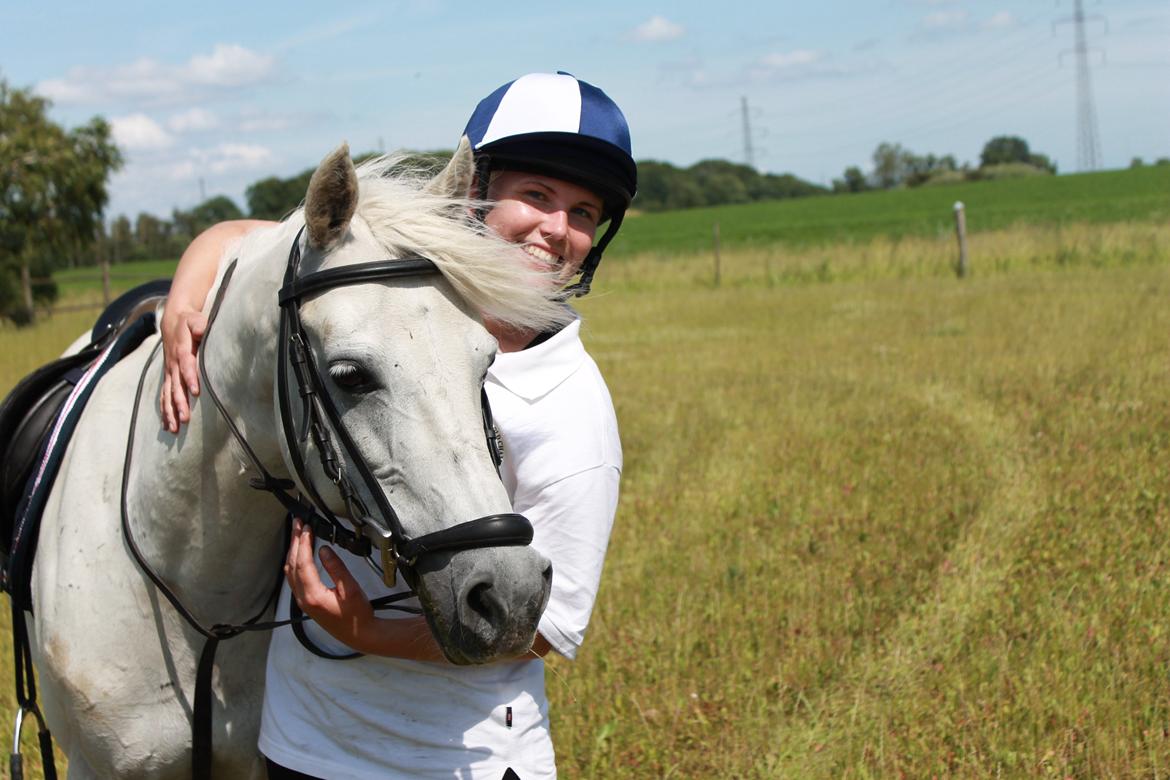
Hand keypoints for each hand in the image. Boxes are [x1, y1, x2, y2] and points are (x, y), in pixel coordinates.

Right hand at [159, 305, 207, 432]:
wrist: (173, 322)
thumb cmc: (189, 322)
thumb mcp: (195, 320)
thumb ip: (199, 325)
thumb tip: (201, 329)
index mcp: (182, 351)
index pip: (186, 366)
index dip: (190, 378)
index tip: (195, 392)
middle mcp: (173, 365)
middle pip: (176, 386)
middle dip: (180, 403)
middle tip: (185, 419)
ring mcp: (169, 372)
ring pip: (168, 395)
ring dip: (170, 412)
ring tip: (174, 429)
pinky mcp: (168, 377)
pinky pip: (164, 396)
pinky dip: (164, 410)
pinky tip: (167, 426)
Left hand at [285, 519, 375, 650]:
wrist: (359, 635)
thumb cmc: (357, 615)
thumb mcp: (350, 589)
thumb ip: (336, 568)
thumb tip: (323, 550)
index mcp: (312, 595)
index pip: (303, 563)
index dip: (304, 543)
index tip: (307, 527)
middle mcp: (302, 598)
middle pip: (292, 564)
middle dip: (294, 542)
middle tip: (297, 523)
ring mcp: (302, 600)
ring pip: (290, 571)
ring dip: (293, 551)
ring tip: (297, 534)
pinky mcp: (306, 601)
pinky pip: (293, 578)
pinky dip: (295, 562)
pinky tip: (299, 554)